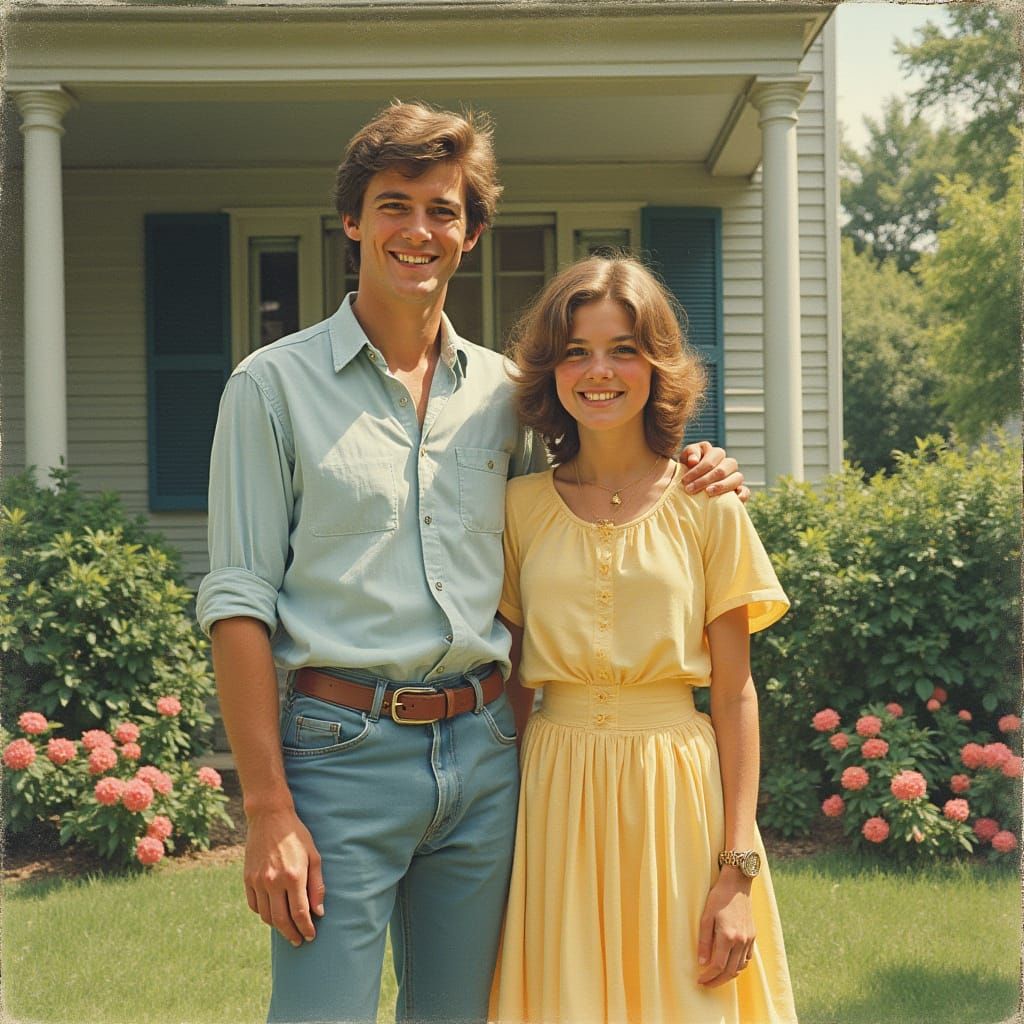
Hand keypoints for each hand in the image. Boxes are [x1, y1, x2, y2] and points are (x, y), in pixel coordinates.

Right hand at [243, 806, 325, 947]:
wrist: (269, 817)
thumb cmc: (296, 835)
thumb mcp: (313, 855)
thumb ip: (317, 885)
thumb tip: (319, 912)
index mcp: (293, 876)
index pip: (300, 913)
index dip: (306, 928)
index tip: (311, 936)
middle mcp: (273, 881)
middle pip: (281, 920)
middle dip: (292, 934)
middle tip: (299, 941)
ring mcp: (258, 881)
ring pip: (266, 916)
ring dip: (277, 927)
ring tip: (287, 930)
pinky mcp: (247, 878)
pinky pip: (254, 905)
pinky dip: (263, 914)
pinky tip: (272, 913)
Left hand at [681, 441, 749, 502]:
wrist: (688, 486)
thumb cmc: (686, 470)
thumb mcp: (684, 459)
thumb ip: (689, 453)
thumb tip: (694, 461)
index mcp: (716, 453)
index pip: (711, 459)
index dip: (697, 470)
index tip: (685, 480)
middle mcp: (728, 463)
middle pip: (722, 470)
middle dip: (705, 480)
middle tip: (690, 489)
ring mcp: (735, 476)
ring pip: (736, 478)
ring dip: (721, 486)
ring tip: (707, 493)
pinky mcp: (739, 490)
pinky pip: (745, 491)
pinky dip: (741, 494)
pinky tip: (731, 499)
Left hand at [696, 874, 755, 987]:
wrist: (737, 884)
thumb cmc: (718, 897)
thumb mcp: (706, 916)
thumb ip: (704, 940)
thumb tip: (702, 962)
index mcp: (728, 936)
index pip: (718, 966)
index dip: (708, 977)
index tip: (699, 981)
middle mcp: (741, 941)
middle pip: (731, 971)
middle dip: (718, 981)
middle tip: (706, 984)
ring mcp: (749, 939)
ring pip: (740, 967)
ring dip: (728, 975)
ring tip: (716, 976)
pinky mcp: (753, 936)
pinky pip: (747, 958)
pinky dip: (738, 966)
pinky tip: (730, 964)